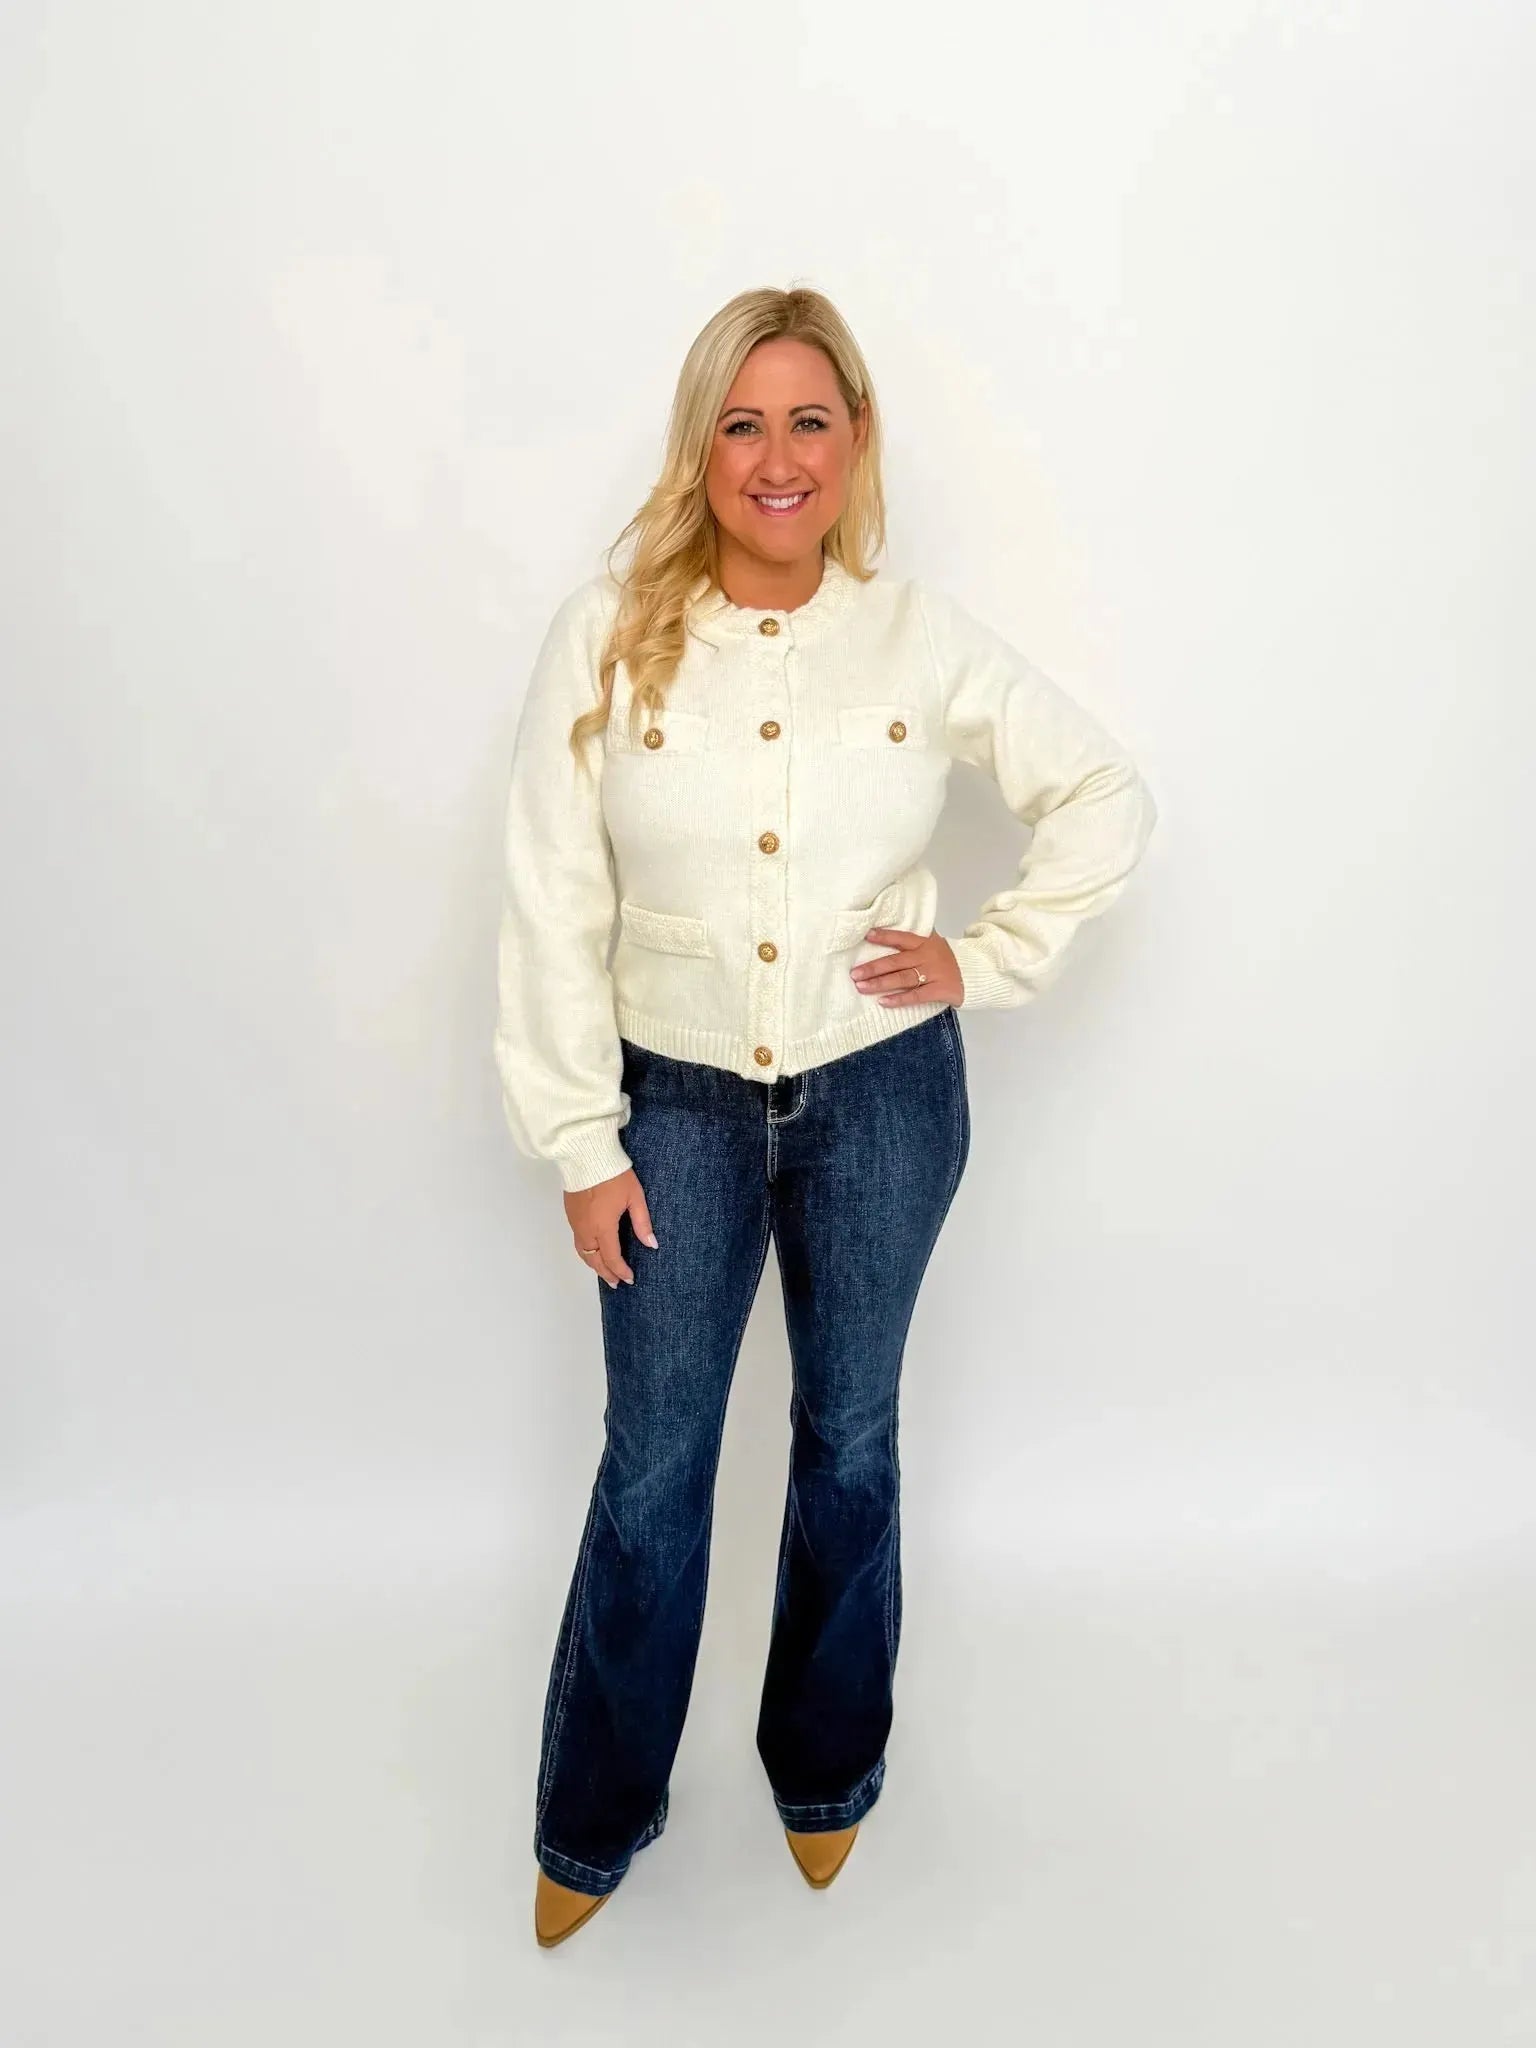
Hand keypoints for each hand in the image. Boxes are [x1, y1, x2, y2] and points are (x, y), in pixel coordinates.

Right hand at [563, 1168, 658, 1288]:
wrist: (587, 1156)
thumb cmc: (613, 1174)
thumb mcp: (635, 1198)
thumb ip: (642, 1223)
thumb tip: (651, 1244)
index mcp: (602, 1227)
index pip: (612, 1258)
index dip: (621, 1271)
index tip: (630, 1279)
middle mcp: (585, 1229)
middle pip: (594, 1260)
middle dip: (606, 1273)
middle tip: (617, 1282)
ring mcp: (575, 1222)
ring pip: (583, 1252)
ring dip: (594, 1264)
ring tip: (604, 1272)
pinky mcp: (570, 1214)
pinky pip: (577, 1241)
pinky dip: (586, 1251)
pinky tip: (593, 1251)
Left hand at [849, 927, 964, 1006]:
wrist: (976, 973)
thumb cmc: (947, 959)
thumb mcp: (934, 944)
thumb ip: (914, 941)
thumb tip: (884, 934)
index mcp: (925, 942)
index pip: (901, 938)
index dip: (884, 937)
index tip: (867, 936)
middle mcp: (928, 956)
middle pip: (896, 961)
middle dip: (873, 968)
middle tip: (854, 973)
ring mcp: (934, 974)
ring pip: (902, 979)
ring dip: (880, 984)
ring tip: (861, 987)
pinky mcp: (939, 990)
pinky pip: (916, 996)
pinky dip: (899, 999)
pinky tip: (883, 1002)